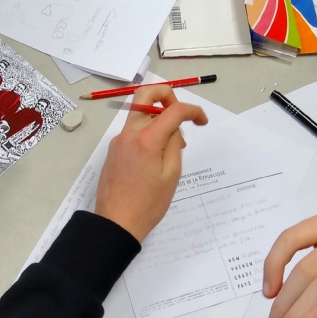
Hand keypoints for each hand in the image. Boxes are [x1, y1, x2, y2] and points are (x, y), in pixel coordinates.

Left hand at [94, 85, 207, 241]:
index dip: (193, 111)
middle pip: (145, 95)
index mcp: (146, 138)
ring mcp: (118, 140)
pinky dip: (148, 132)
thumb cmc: (148, 204)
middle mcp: (129, 133)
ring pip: (139, 113)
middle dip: (166, 96)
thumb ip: (175, 145)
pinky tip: (156, 155)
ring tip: (172, 144)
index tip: (202, 122)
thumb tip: (174, 130)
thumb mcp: (171, 175)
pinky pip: (133, 130)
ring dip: (158, 117)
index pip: (173, 110)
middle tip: (180, 115)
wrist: (116, 222)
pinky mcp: (113, 150)